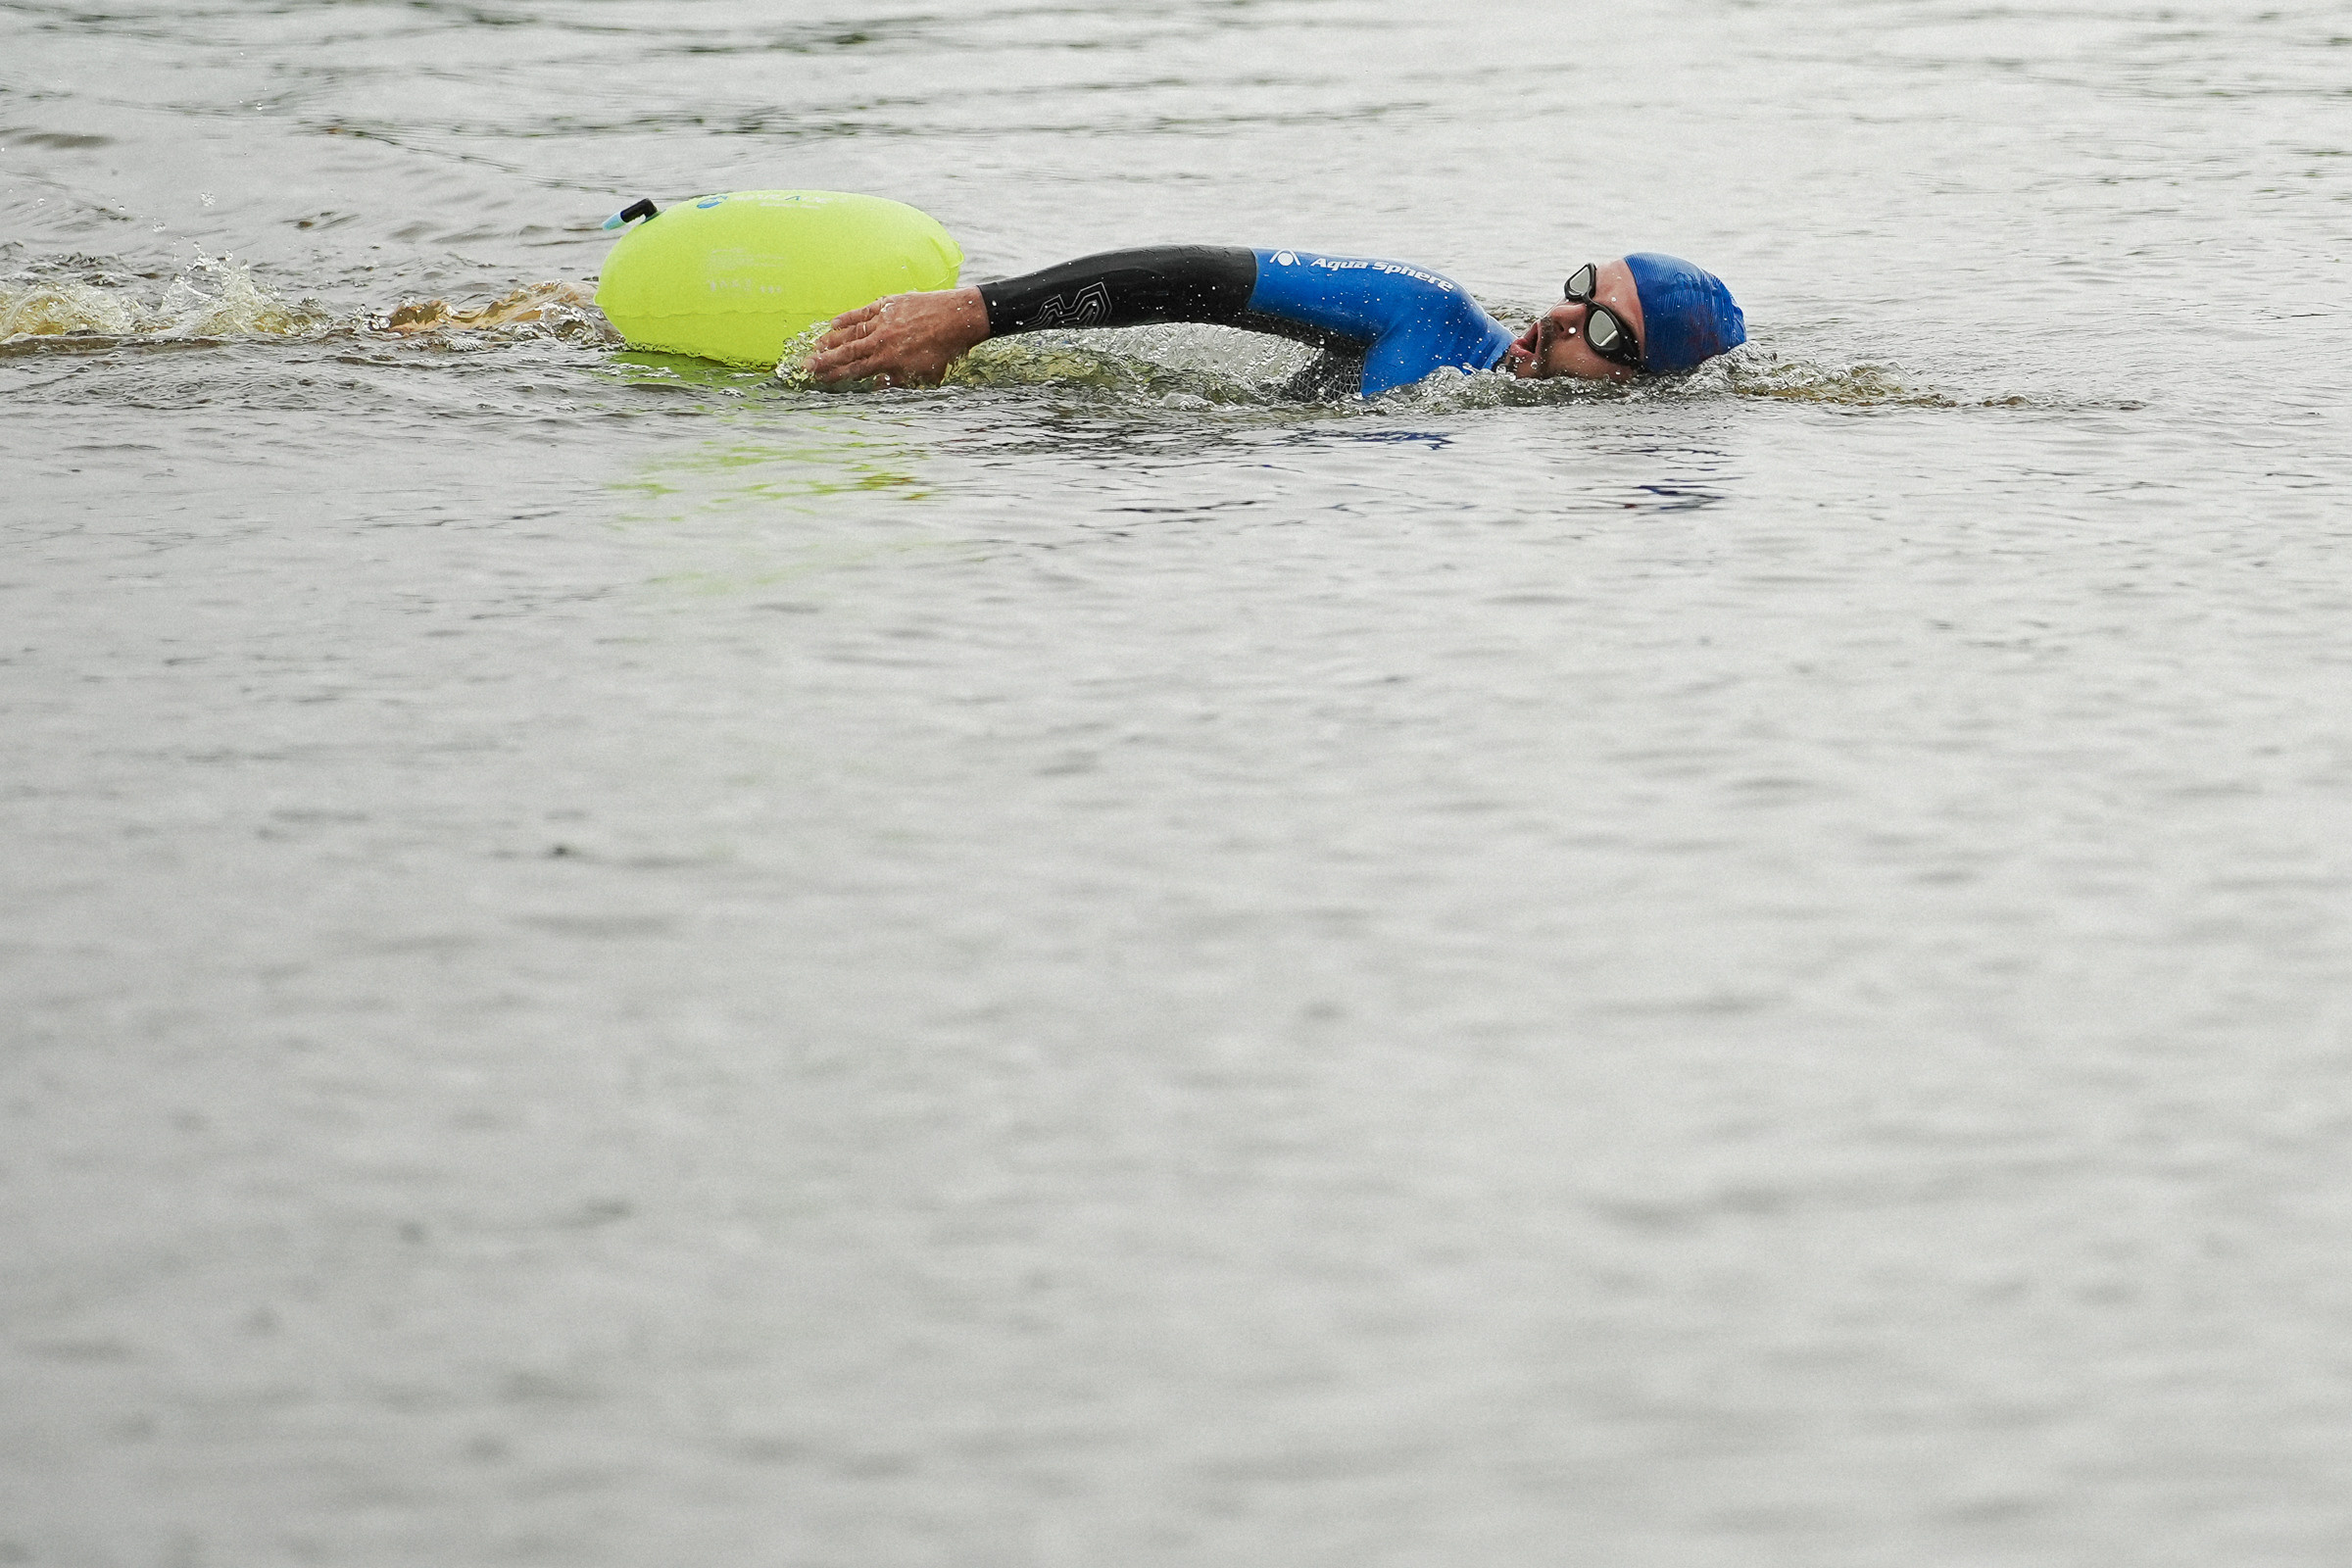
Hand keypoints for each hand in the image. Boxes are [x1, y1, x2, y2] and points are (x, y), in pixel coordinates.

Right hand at [807, 287, 989, 388]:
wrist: (960, 317)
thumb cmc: (946, 350)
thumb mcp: (924, 375)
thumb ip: (898, 381)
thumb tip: (876, 387)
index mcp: (889, 360)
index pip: (855, 370)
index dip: (835, 374)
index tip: (819, 378)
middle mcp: (882, 340)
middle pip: (846, 352)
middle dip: (824, 360)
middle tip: (805, 365)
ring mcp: (884, 320)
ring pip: (851, 332)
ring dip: (831, 340)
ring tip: (815, 346)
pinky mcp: (889, 304)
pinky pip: (863, 312)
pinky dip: (847, 317)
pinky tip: (834, 323)